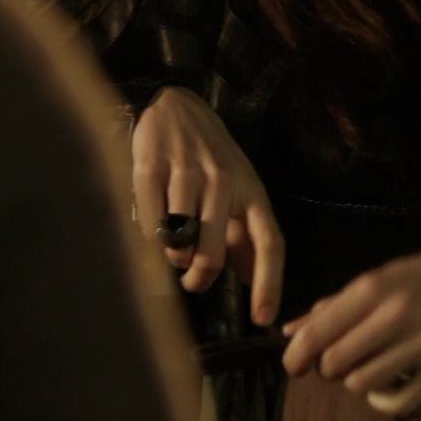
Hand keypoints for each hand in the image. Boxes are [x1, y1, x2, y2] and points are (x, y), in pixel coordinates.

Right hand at [131, 87, 283, 324]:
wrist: (174, 103)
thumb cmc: (210, 156)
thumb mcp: (238, 190)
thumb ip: (245, 234)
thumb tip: (252, 279)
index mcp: (251, 190)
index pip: (270, 242)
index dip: (268, 283)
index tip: (262, 317)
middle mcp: (224, 180)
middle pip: (216, 251)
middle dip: (202, 277)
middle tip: (194, 283)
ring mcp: (187, 172)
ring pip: (181, 239)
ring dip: (175, 257)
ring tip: (173, 251)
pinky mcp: (151, 166)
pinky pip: (150, 221)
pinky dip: (150, 236)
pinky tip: (154, 231)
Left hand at [279, 222, 420, 414]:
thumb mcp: (380, 276)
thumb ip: (334, 305)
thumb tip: (289, 332)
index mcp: (372, 287)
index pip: (316, 334)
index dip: (295, 357)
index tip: (293, 366)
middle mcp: (394, 315)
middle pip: (334, 364)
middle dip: (327, 367)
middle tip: (338, 361)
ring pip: (361, 385)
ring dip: (356, 382)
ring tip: (368, 367)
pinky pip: (398, 404)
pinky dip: (383, 400)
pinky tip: (386, 387)